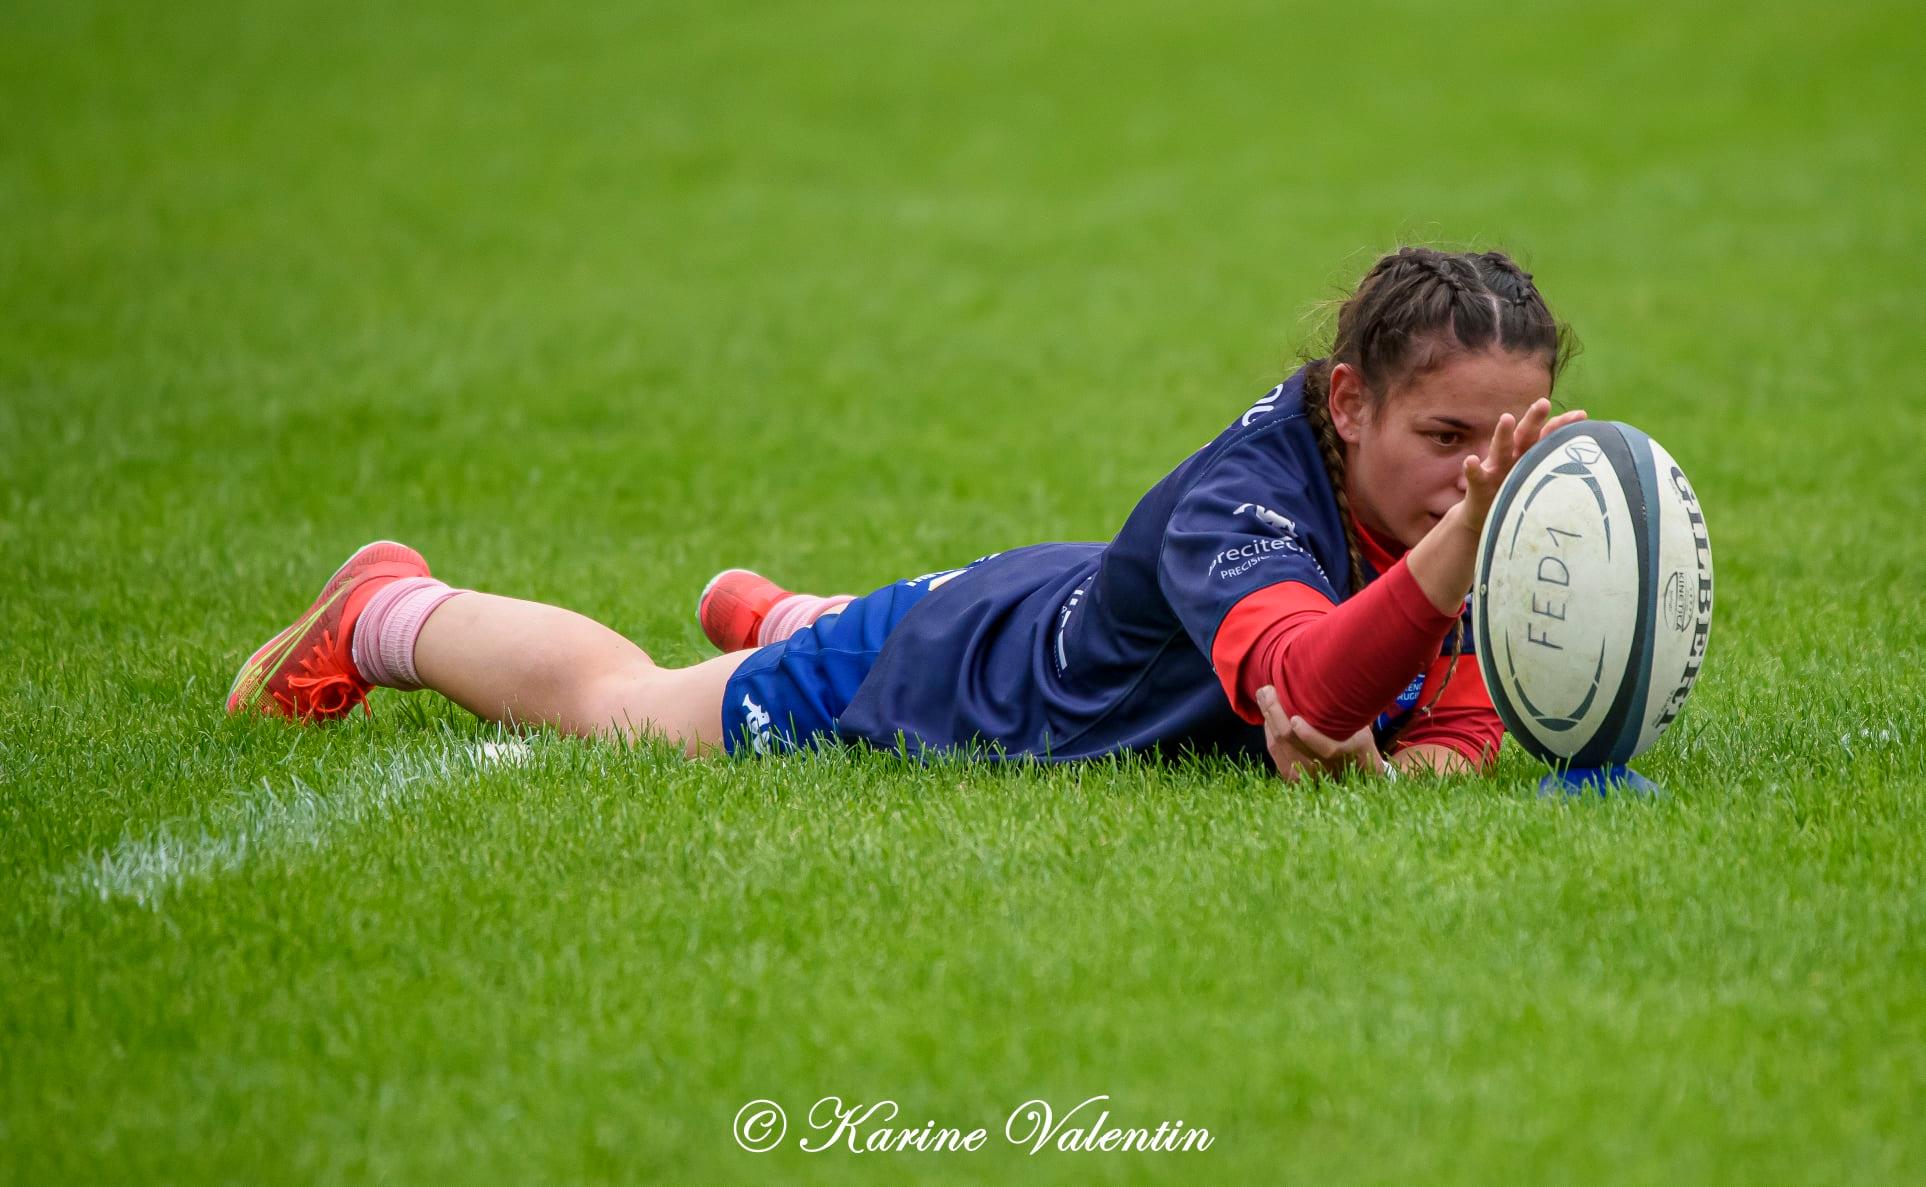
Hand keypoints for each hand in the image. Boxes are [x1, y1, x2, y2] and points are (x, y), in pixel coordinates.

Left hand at [1255, 686, 1384, 782]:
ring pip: (1279, 745)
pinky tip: (1267, 714)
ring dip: (1268, 717)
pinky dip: (1269, 730)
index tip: (1295, 719)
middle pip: (1293, 742)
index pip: (1329, 749)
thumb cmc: (1357, 735)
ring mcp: (1309, 776)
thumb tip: (1331, 678)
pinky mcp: (1294, 777)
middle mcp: (1329, 770)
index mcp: (1353, 753)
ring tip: (1264, 695)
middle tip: (1267, 689)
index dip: (1310, 736)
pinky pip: (1275, 751)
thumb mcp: (1359, 721)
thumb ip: (1346, 707)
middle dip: (1275, 712)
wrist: (1354, 767)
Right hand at [1457, 399, 1588, 535]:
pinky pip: (1476, 476)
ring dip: (1502, 434)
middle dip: (1534, 419)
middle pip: (1525, 435)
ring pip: (1500, 449)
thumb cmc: (1517, 498)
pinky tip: (1471, 461)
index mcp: (1529, 456)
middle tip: (1543, 403)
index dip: (1562, 425)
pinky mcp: (1479, 486)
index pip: (1547, 436)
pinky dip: (1473, 469)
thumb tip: (1594, 470)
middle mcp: (1513, 457)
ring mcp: (1495, 470)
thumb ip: (1557, 472)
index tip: (1581, 415)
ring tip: (1506, 418)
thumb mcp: (1537, 482)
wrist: (1486, 519)